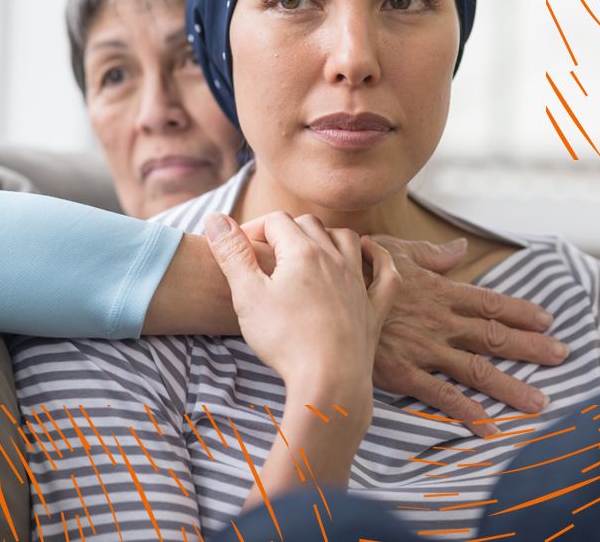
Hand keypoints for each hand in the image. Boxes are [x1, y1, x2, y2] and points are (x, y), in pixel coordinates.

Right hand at [205, 211, 398, 414]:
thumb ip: (232, 253)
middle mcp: (334, 259)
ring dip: (328, 235)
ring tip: (311, 245)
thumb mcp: (247, 295)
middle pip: (310, 225)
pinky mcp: (373, 308)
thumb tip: (214, 218)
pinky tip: (370, 252)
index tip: (239, 249)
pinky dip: (379, 257)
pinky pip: (385, 273)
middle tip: (266, 250)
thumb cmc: (285, 339)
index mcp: (302, 252)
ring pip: (347, 240)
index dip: (254, 227)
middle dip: (286, 229)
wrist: (329, 381)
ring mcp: (358, 282)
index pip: (276, 221)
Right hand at [369, 235, 568, 437]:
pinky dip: (466, 412)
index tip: (548, 320)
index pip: (490, 303)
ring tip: (540, 402)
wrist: (323, 295)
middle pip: (495, 337)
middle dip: (532, 347)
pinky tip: (489, 428)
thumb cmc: (357, 269)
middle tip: (563, 356)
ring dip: (511, 386)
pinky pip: (440, 394)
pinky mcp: (402, 371)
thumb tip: (460, 247)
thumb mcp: (395, 251)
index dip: (522, 311)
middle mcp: (440, 321)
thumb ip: (431, 253)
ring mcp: (423, 347)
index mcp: (439, 291)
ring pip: (476, 369)